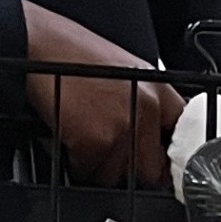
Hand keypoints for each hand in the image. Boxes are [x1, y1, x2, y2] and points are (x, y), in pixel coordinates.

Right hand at [23, 2, 181, 182]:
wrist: (39, 45)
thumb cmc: (75, 57)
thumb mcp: (126, 73)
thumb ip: (145, 106)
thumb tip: (152, 142)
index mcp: (158, 89)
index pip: (181, 139)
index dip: (166, 158)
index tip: (157, 166)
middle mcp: (146, 109)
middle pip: (150, 170)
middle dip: (129, 168)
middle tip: (109, 151)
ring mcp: (123, 128)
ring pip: (117, 176)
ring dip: (99, 166)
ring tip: (85, 136)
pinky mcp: (96, 142)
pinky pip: (90, 173)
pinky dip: (78, 163)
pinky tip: (72, 137)